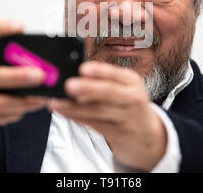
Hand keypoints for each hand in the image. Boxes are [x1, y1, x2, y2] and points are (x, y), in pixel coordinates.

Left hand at [49, 61, 166, 171]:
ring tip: (57, 102)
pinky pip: (95, 124)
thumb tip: (75, 73)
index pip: (116, 74)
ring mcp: (128, 117)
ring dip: (74, 107)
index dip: (99, 71)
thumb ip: (104, 80)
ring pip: (98, 111)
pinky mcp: (119, 133)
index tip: (83, 68)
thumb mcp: (124, 88)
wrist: (145, 134)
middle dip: (88, 88)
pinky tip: (65, 113)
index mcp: (132, 81)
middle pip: (110, 92)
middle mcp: (133, 98)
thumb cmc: (128, 105)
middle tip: (69, 85)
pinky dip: (78, 118)